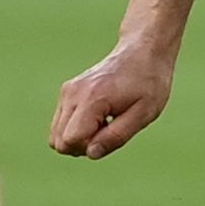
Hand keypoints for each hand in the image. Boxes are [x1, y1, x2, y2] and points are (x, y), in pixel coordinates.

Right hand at [50, 36, 174, 156]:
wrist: (143, 51)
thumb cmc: (148, 83)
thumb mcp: (143, 114)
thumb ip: (116, 136)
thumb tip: (91, 153)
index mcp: (92, 99)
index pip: (70, 141)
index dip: (89, 148)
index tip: (111, 132)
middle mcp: (73, 94)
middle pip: (58, 141)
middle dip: (82, 146)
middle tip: (110, 129)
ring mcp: (67, 91)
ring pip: (56, 135)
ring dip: (79, 138)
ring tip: (106, 123)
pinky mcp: (67, 91)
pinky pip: (61, 124)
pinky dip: (77, 128)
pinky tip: (100, 117)